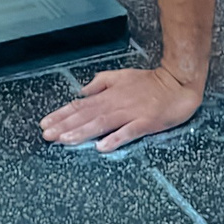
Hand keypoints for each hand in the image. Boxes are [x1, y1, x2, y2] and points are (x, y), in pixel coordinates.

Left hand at [40, 66, 204, 153]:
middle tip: (46, 135)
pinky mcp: (146, 122)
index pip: (80, 105)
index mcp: (109, 95)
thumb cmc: (151, 82)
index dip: (62, 114)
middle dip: (64, 125)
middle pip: (86, 115)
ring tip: (64, 140)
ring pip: (101, 123)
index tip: (45, 123)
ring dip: (81, 132)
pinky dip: (114, 139)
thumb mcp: (122, 76)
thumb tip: (83, 91)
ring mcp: (131, 113)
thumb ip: (101, 83)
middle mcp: (116, 103)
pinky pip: (128, 132)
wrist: (179, 83)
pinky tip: (101, 147)